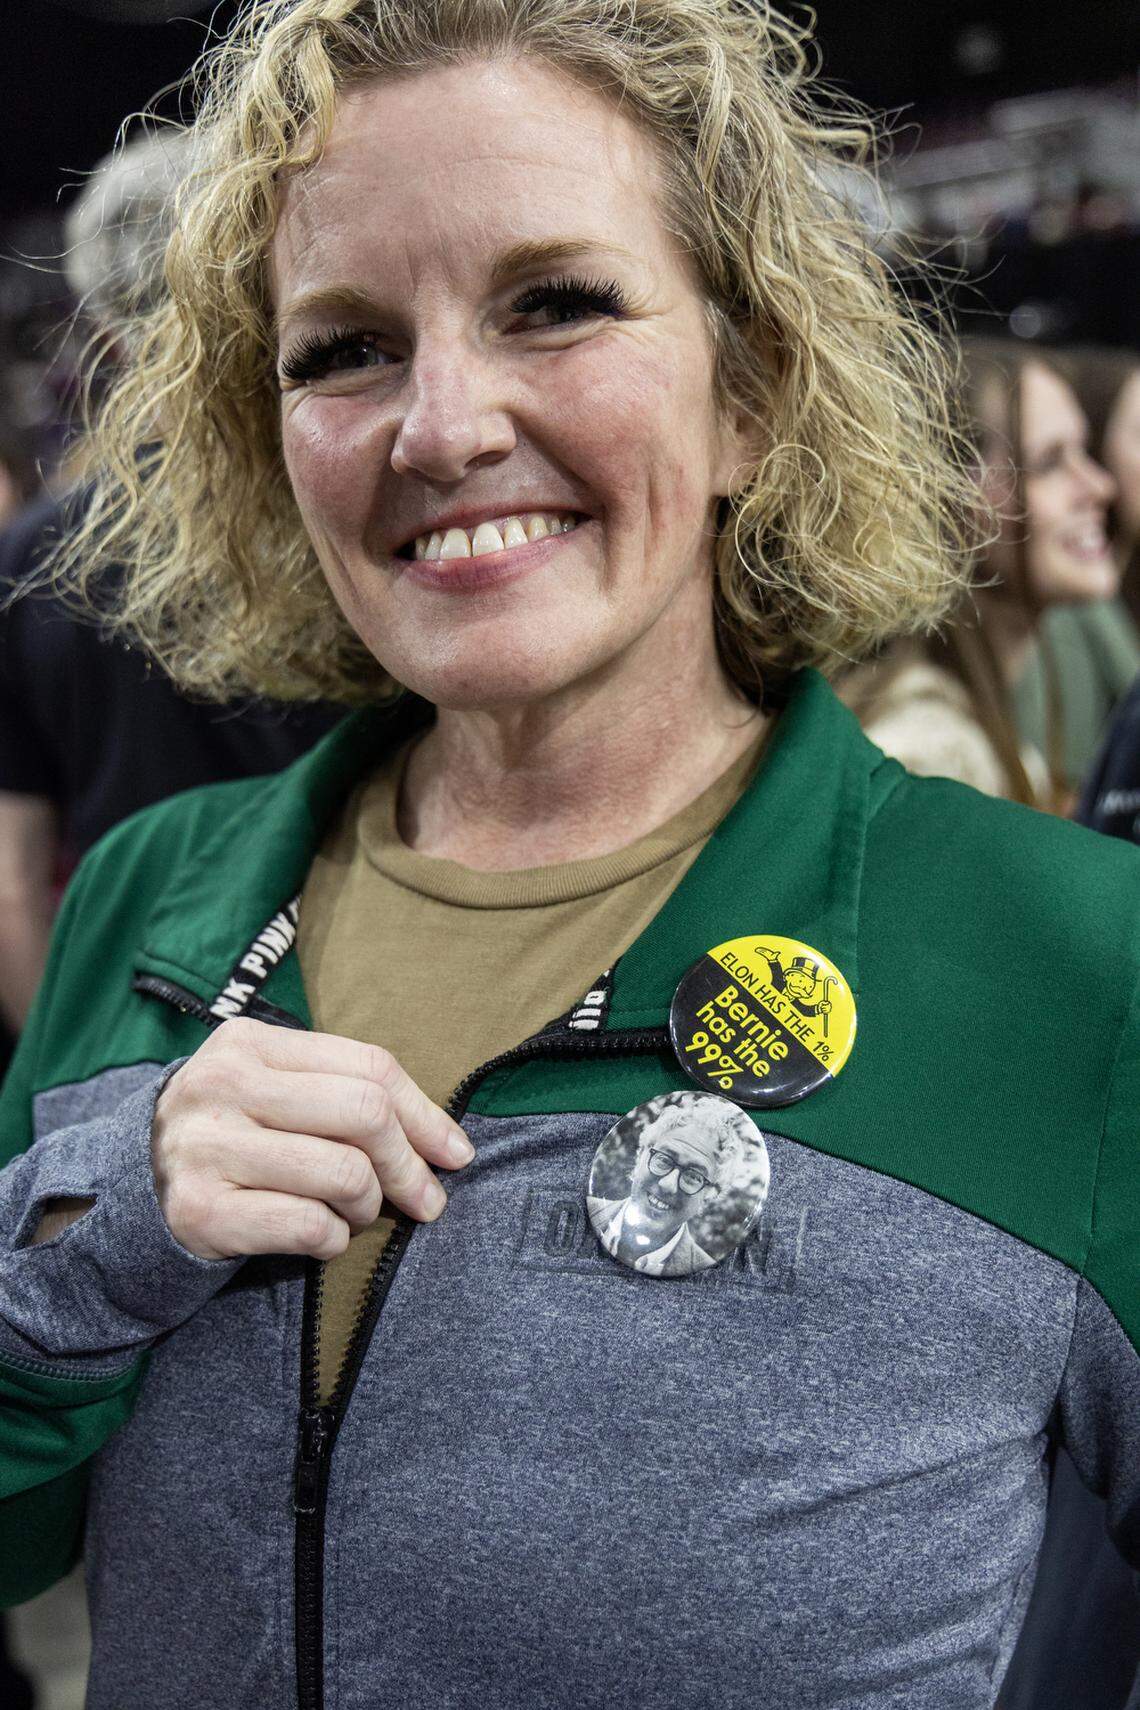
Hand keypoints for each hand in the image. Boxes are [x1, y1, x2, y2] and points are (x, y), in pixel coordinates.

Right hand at [151, 1018, 473, 1260]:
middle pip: (364, 1112)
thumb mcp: (272, 1092)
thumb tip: (448, 1145)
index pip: (368, 1066)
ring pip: (343, 1173)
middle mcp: (223, 1086)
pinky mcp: (200, 1211)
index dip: (424, 1114)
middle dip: (409, 1164)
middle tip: (423, 1198)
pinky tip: (322, 1237)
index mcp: (250, 1043)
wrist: (131, 1197)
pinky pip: (308, 1226)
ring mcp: (207, 1148)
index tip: (454, 1154)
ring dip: (368, 1206)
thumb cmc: (231, 1139)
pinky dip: (333, 1239)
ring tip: (355, 1213)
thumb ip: (345, 1095)